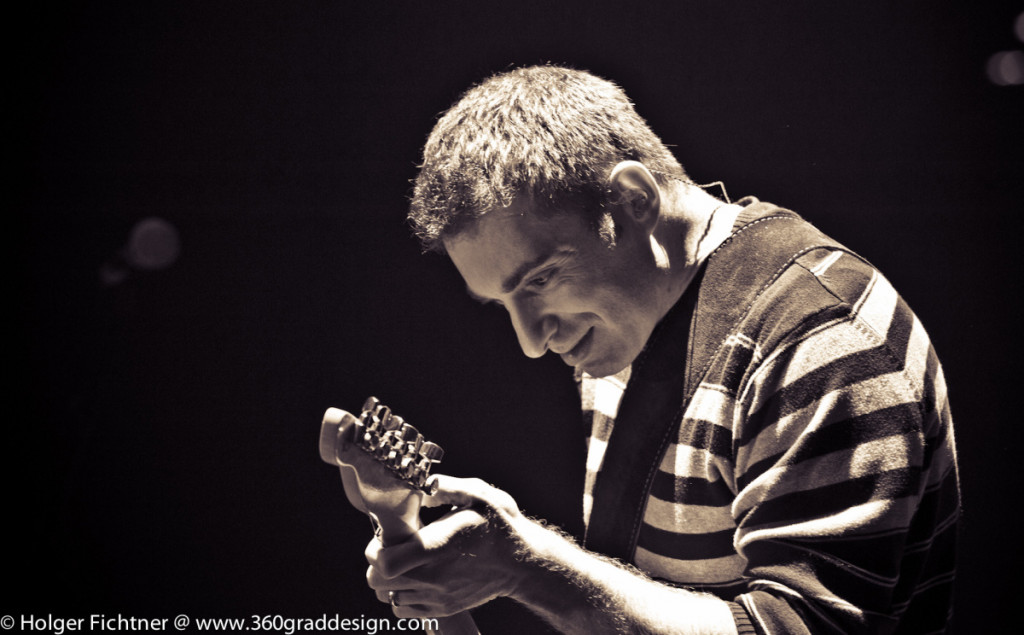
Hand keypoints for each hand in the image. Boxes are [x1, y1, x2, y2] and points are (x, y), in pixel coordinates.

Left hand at [365, 475, 525, 617]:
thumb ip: (443, 487)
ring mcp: (437, 598)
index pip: (384, 562)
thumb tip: (417, 489)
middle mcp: (434, 578)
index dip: (375, 548)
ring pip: (387, 595)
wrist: (522, 563)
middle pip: (377, 581)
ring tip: (407, 560)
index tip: (386, 535)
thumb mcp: (477, 494)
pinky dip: (400, 594)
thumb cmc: (500, 525)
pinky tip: (415, 576)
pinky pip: (402, 609)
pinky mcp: (442, 610)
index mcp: (438, 547)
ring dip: (389, 578)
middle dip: (377, 561)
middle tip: (394, 546)